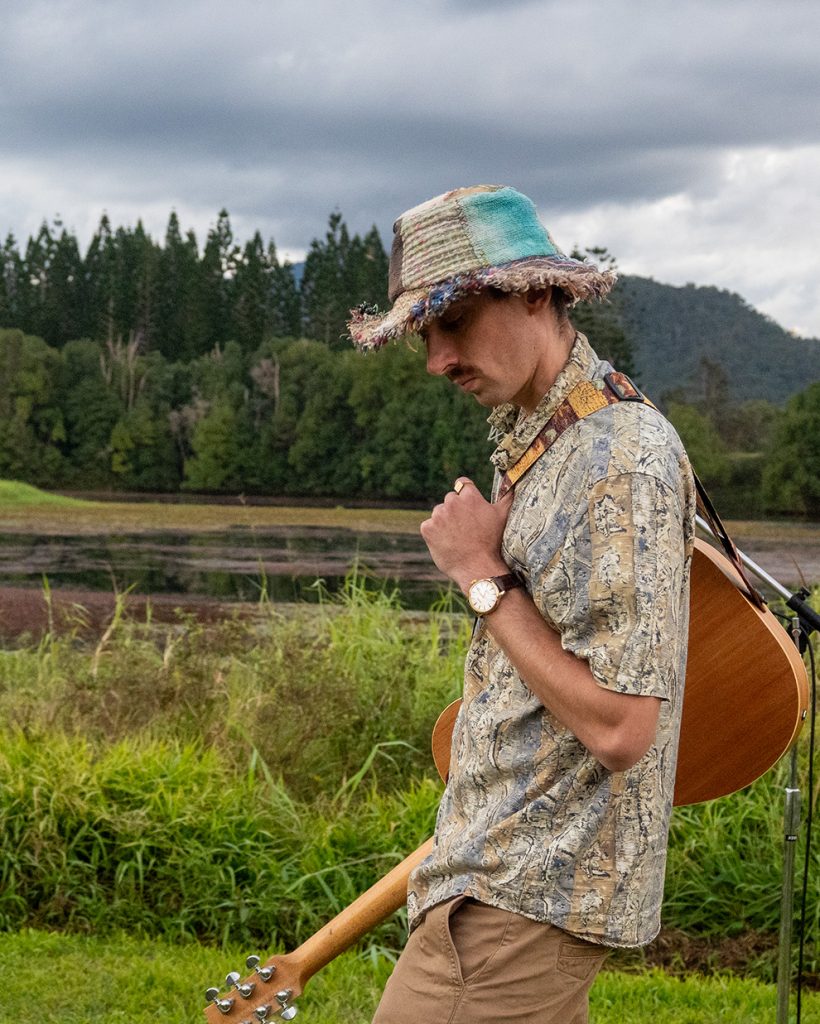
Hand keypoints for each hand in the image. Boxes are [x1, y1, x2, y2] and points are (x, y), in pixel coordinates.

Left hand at [420, 478, 513, 592]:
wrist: (478, 567)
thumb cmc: (492, 542)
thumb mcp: (503, 516)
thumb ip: (507, 496)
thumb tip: (512, 482)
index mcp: (469, 496)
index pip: (462, 484)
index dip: (466, 495)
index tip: (469, 507)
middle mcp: (452, 502)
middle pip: (450, 500)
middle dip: (456, 510)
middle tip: (466, 528)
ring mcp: (438, 515)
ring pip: (439, 513)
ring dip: (444, 521)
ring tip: (457, 537)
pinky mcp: (427, 528)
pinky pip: (429, 526)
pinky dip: (435, 533)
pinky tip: (446, 543)